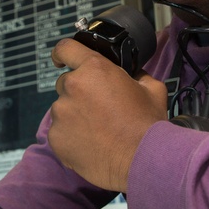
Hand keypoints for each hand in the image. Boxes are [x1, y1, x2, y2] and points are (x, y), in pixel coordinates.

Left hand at [49, 37, 166, 190]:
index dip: (62, 53)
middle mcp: (72, 87)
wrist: (140, 159)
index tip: (61, 60)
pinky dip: (71, 137)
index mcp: (94, 69)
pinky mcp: (55, 137)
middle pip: (66, 83)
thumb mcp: (152, 89)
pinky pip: (59, 132)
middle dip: (79, 92)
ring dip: (75, 115)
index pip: (66, 48)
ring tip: (97, 132)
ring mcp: (61, 113)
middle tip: (99, 109)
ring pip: (63, 109)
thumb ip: (136, 75)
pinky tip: (91, 144)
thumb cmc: (147, 124)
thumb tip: (132, 75)